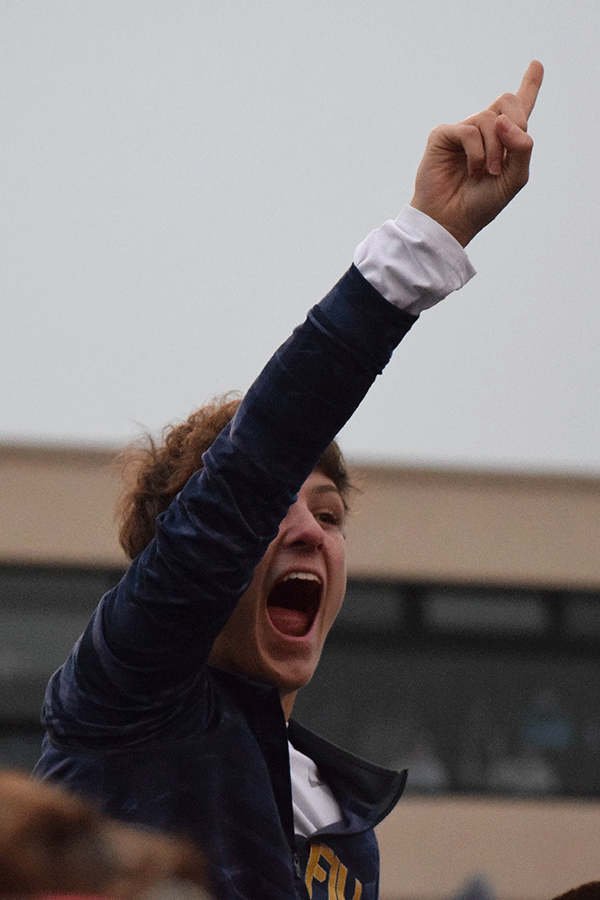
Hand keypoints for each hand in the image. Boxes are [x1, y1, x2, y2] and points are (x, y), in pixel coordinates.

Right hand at [410, 60, 543, 246]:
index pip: (519, 106)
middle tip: (507, 155)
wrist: (452, 220)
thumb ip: (522, 148)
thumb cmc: (482, 202)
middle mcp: (483, 130)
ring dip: (494, 149)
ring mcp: (462, 131)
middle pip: (507, 101)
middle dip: (515, 124)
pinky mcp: (444, 135)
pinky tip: (473, 171)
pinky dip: (476, 154)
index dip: (529, 84)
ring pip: (489, 118)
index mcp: (504, 140)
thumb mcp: (515, 178)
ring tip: (487, 173)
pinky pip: (469, 131)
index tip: (537, 64)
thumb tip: (503, 121)